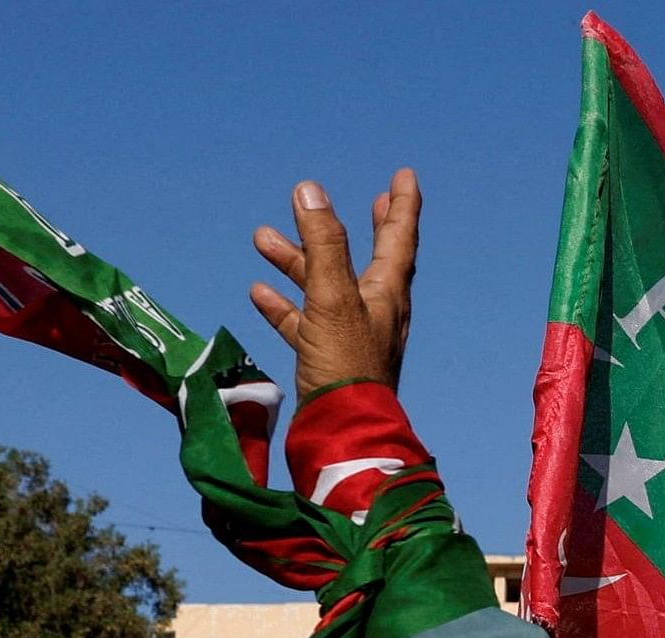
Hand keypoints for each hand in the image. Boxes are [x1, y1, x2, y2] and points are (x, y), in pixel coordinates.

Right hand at [249, 170, 420, 397]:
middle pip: (369, 260)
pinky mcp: (327, 362)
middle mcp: (375, 313)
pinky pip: (304, 324)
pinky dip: (284, 305)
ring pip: (325, 289)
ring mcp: (351, 338)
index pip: (399, 238)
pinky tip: (259, 292)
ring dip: (298, 261)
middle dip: (367, 229)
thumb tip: (310, 190)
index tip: (405, 176)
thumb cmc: (345, 365)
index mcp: (386, 294)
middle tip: (374, 201)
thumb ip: (322, 244)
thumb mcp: (332, 297)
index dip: (402, 205)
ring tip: (261, 237)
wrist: (341, 433)